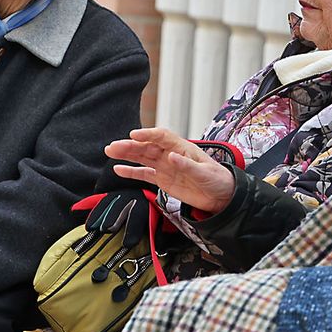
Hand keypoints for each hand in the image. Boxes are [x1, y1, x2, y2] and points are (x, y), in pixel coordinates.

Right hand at [105, 127, 235, 214]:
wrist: (221, 196)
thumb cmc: (217, 180)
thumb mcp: (205, 173)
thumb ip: (188, 166)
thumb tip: (171, 157)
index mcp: (182, 148)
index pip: (162, 136)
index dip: (148, 134)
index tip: (134, 135)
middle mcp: (170, 154)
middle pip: (147, 146)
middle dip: (130, 145)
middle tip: (113, 146)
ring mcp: (165, 166)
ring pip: (142, 157)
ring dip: (126, 154)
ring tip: (110, 151)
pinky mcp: (162, 180)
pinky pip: (144, 174)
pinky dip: (131, 172)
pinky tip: (118, 169)